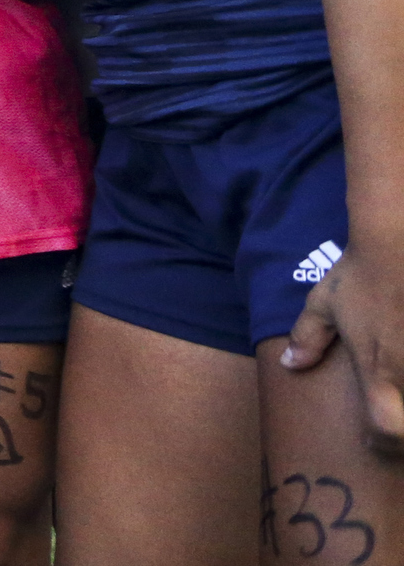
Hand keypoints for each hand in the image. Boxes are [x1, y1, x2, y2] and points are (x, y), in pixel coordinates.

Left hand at [279, 237, 403, 453]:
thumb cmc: (362, 271)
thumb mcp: (326, 302)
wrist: (400, 240)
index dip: (386, 443)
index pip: (387, 429)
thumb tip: (290, 365)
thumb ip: (307, 337)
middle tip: (402, 419)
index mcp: (378, 370)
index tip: (384, 442)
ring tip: (402, 375)